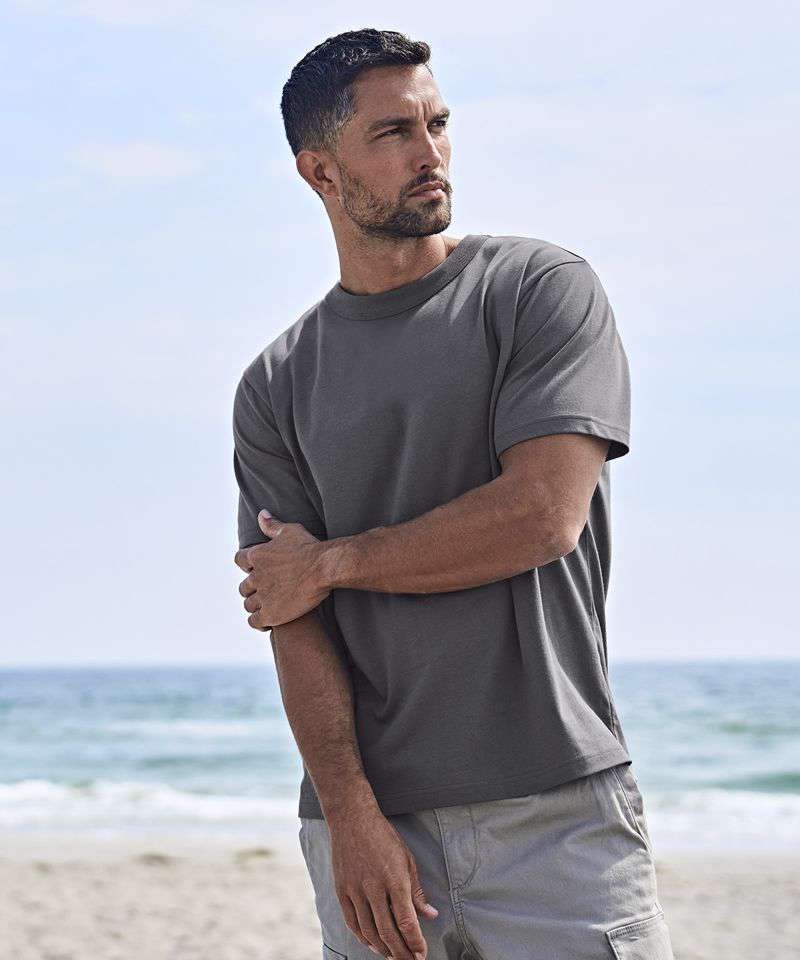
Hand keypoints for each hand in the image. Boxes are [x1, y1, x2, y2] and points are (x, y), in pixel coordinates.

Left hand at [234, 511, 329, 629]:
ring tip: (268, 606)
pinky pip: (255, 622)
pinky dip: (259, 622)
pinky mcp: (271, 614)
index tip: (256, 568)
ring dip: (256, 605)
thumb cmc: (309, 547)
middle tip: (267, 590)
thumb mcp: (289, 531)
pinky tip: (269, 621)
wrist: (325, 568)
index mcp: (257, 556)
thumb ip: (272, 525)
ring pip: (249, 605)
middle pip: (244, 586)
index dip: (246, 565)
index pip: (239, 560)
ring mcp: (262, 596)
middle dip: (252, 589)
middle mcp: (256, 576)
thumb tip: (260, 514)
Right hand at [328, 805, 437, 959]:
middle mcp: (374, 887)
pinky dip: (363, 938)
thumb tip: (430, 915)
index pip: (407, 921)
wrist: (352, 818)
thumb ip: (417, 891)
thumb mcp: (407, 859)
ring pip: (369, 931)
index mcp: (395, 879)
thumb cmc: (383, 836)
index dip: (415, 942)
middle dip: (401, 952)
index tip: (421, 954)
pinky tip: (372, 944)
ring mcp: (355, 890)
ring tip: (393, 956)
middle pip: (388, 932)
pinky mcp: (341, 890)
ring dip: (382, 949)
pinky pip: (352, 922)